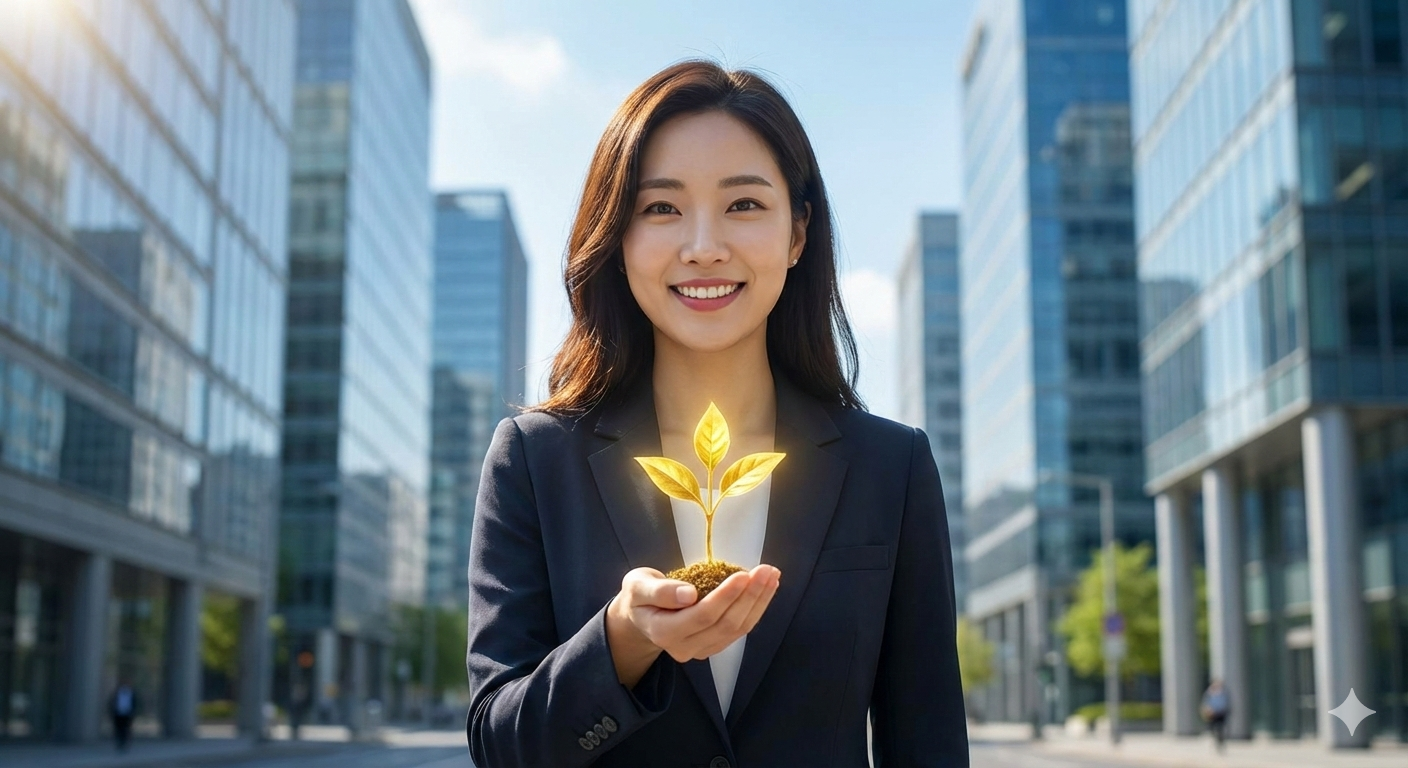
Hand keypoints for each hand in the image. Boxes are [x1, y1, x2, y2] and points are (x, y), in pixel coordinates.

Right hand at [606, 564, 780, 684]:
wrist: (641, 616)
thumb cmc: (640, 596)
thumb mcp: (638, 585)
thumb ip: (660, 591)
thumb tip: (689, 594)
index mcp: (663, 632)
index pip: (702, 615)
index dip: (726, 596)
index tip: (744, 574)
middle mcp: (684, 648)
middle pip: (725, 624)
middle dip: (750, 596)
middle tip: (766, 570)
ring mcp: (701, 650)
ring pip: (737, 629)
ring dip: (758, 602)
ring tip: (772, 576)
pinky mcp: (713, 646)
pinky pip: (739, 630)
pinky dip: (756, 609)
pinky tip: (766, 589)